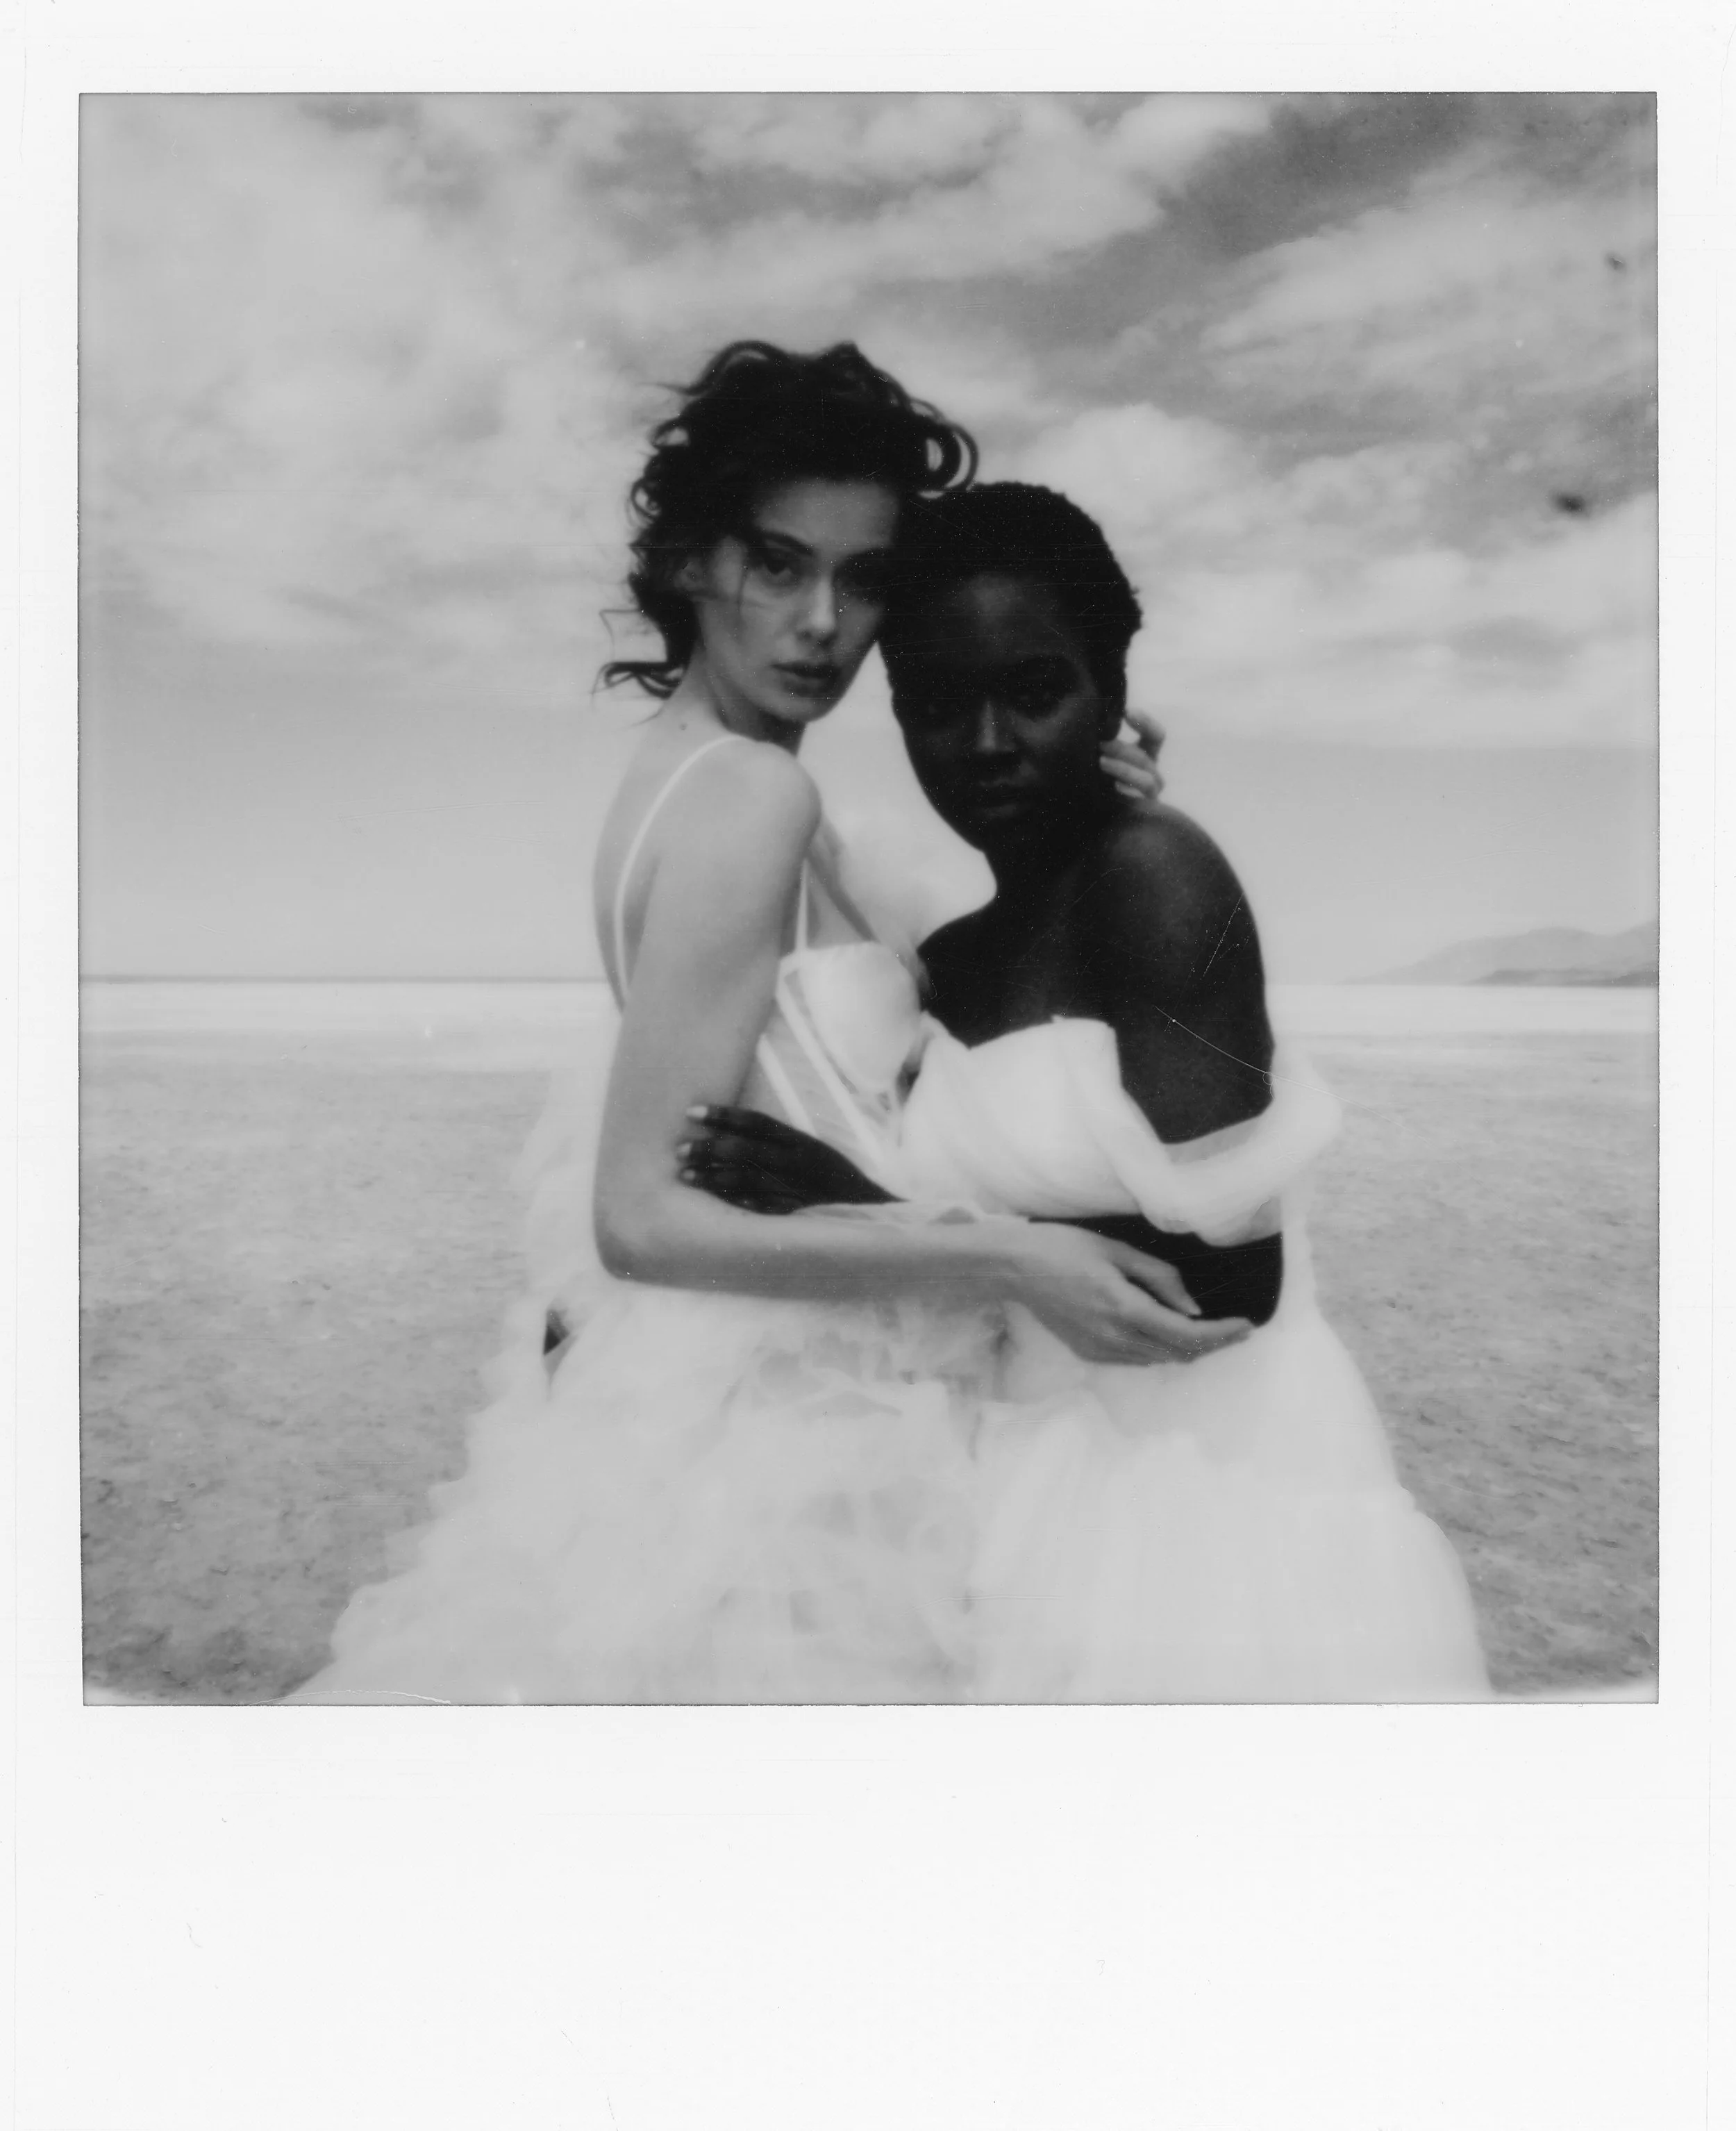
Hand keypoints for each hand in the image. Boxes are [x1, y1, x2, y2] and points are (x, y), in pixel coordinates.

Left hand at [678, 1104, 895, 1214]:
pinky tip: (715, 1201)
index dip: (722, 1115)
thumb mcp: (812, 1148)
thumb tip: (735, 1132)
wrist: (872, 1206)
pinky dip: (739, 1203)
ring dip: (713, 1177)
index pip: (754, 1122)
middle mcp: (796, 1161)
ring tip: (686, 1176)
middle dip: (708, 1149)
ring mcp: (795, 1188)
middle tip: (678, 1149)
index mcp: (800, 1140)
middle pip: (744, 1150)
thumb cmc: (835, 1175)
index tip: (692, 1112)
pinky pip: (762, 1208)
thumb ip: (778, 1141)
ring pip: (747, 1179)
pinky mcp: (796, 1212)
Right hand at [1012, 1224, 1252, 1366]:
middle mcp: (1114, 1337)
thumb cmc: (1064, 1247)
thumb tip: (1192, 1307)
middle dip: (1212, 1344)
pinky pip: (1135, 1358)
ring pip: (1158, 1359)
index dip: (1222, 1334)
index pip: (1187, 1334)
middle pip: (1178, 1353)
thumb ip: (1158, 1278)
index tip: (1246, 1326)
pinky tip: (1163, 1331)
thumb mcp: (1116, 1251)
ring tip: (1207, 1330)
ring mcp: (1099, 1350)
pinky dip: (1158, 1349)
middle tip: (1236, 1328)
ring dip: (1186, 1348)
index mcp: (1125, 1309)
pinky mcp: (1088, 1353)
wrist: (1014, 1268)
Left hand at [1099, 706, 1166, 806]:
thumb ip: (1102, 743)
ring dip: (1125, 769)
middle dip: (1122, 749)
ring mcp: (1149, 797)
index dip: (1146, 723)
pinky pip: (1141, 804)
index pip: (1155, 737)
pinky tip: (1114, 789)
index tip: (1127, 712)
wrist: (1089, 820)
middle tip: (1100, 744)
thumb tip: (1093, 721)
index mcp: (1144, 758)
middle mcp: (1150, 776)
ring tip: (1101, 763)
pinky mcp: (1142, 814)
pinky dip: (1129, 794)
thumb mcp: (1099, 758)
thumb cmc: (1094, 782)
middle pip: (1144, 758)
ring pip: (1147, 780)